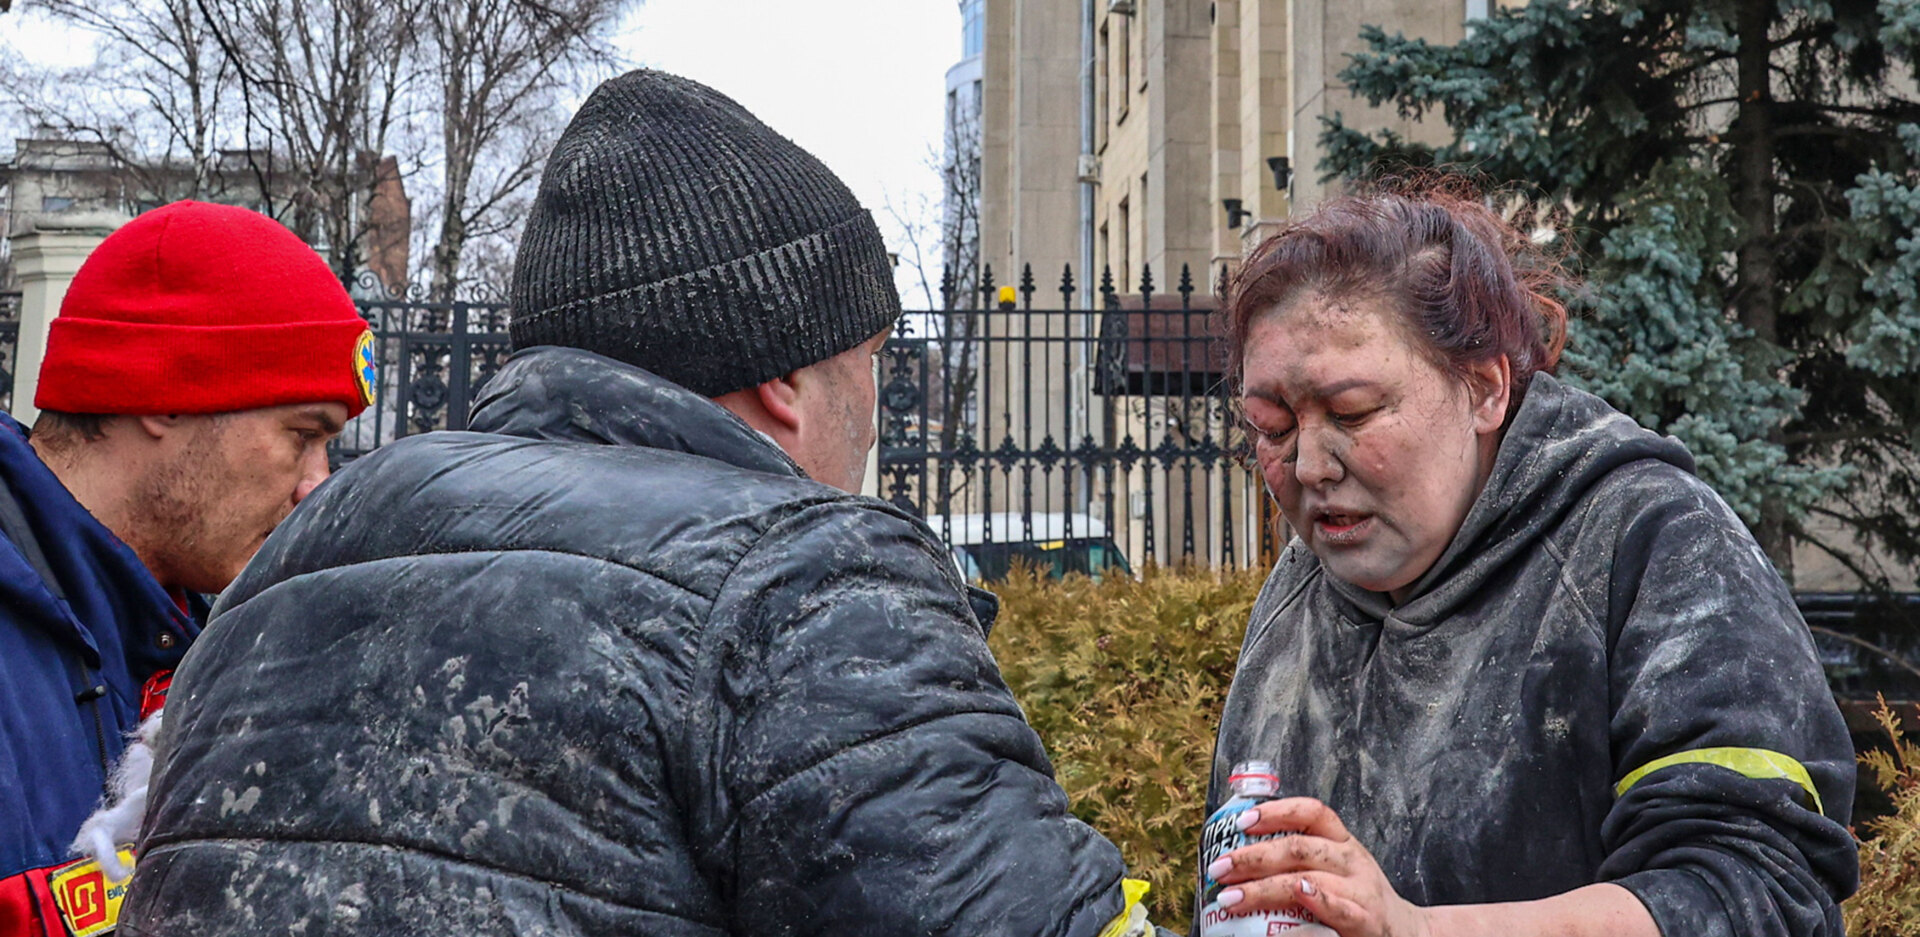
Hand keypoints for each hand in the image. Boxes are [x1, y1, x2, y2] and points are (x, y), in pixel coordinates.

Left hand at [1206, 797, 1430, 936]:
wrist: (1409, 934)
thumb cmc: (1360, 901)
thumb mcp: (1339, 868)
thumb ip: (1302, 859)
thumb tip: (1239, 857)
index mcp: (1342, 842)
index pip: (1312, 812)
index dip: (1275, 811)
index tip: (1242, 822)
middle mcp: (1352, 861)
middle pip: (1298, 847)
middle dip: (1252, 857)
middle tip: (1219, 869)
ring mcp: (1360, 892)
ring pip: (1306, 880)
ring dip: (1263, 889)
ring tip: (1231, 898)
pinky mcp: (1366, 923)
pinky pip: (1336, 912)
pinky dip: (1309, 910)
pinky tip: (1284, 913)